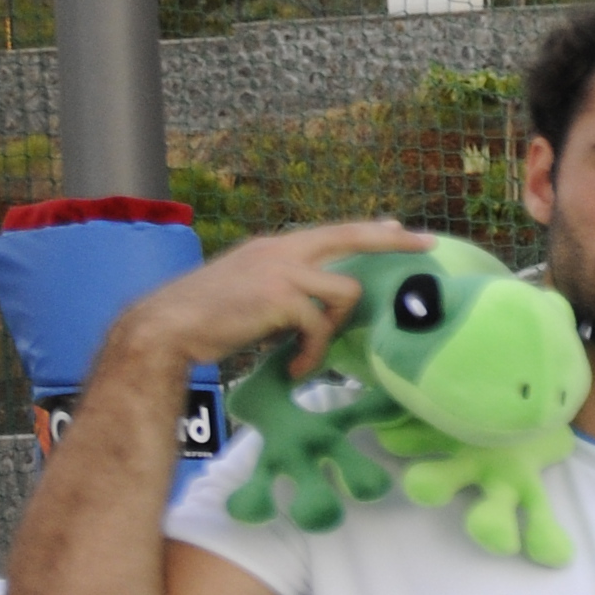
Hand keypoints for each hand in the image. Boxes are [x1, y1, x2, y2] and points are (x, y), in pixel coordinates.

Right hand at [103, 218, 423, 381]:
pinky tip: (297, 368)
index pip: (331, 233)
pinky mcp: (281, 297)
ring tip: (308, 355)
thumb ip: (281, 291)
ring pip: (345, 291)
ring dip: (335, 329)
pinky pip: (321, 327)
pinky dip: (313, 353)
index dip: (368, 230)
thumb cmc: (202, 319)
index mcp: (272, 249)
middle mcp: (279, 251)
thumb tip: (315, 309)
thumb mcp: (246, 292)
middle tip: (428, 244)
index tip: (399, 226)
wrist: (165, 327)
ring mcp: (281, 270)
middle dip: (392, 239)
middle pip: (350, 235)